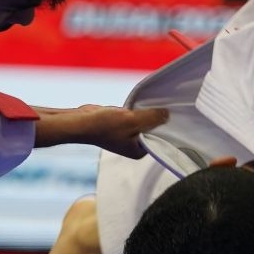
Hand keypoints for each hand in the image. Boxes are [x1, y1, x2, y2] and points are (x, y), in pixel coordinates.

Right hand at [34, 104, 166, 156]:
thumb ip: (153, 117)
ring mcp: (127, 135)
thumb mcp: (134, 120)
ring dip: (146, 112)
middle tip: (165, 106)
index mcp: (139, 151)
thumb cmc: (104, 126)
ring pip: (144, 121)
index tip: (172, 115)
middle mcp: (134, 145)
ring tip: (153, 103)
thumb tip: (167, 114)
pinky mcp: (120, 125)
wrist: (81, 122)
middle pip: (153, 129)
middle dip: (156, 118)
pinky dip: (136, 110)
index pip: (160, 139)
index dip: (166, 126)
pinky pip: (134, 116)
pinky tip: (139, 103)